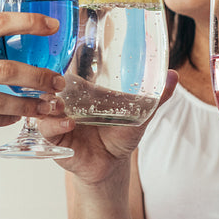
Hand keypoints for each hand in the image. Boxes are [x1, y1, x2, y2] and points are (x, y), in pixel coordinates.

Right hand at [36, 71, 177, 184]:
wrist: (112, 166)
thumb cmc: (120, 136)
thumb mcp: (138, 115)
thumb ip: (154, 97)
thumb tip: (175, 75)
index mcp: (82, 91)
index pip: (66, 71)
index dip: (60, 61)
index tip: (61, 52)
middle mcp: (66, 102)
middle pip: (50, 85)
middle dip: (49, 81)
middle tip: (59, 79)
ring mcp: (57, 119)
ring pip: (43, 105)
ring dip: (49, 103)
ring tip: (60, 103)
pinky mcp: (54, 138)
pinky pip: (47, 128)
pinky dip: (55, 124)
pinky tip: (68, 123)